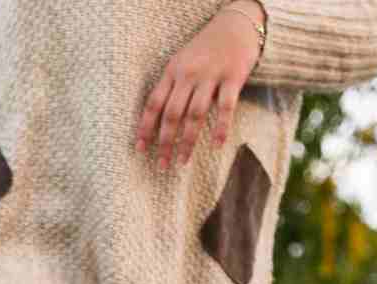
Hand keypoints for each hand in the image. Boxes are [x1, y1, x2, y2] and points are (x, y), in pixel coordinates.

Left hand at [137, 4, 261, 170]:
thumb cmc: (205, 49)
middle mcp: (188, 74)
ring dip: (188, 141)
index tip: (140, 149)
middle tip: (161, 166)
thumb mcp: (181, 62)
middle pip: (172, 114)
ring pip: (195, 115)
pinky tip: (217, 145)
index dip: (145, 128)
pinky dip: (221, 127)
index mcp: (172, 71)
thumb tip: (157, 119)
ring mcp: (211, 76)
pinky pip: (225, 107)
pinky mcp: (233, 77)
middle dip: (164, 142)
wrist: (236, 25)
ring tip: (182, 161)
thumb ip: (171, 86)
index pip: (153, 103)